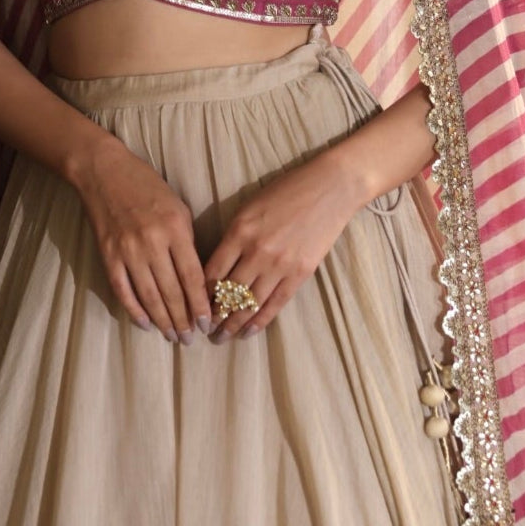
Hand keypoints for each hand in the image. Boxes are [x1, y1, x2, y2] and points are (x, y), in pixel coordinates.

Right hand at [73, 139, 212, 342]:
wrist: (104, 172)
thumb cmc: (147, 186)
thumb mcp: (178, 208)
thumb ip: (187, 242)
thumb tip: (196, 278)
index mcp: (175, 229)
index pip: (192, 277)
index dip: (200, 304)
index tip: (207, 323)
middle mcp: (153, 243)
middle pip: (171, 292)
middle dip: (183, 319)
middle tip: (190, 338)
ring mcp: (128, 250)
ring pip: (149, 296)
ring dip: (162, 320)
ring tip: (173, 336)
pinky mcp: (108, 254)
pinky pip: (123, 289)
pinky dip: (134, 310)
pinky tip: (145, 323)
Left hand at [202, 151, 358, 340]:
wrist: (330, 188)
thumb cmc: (286, 190)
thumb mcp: (249, 207)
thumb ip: (233, 236)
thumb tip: (218, 267)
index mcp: (239, 232)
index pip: (212, 272)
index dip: (201, 294)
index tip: (194, 306)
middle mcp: (256, 251)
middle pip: (228, 293)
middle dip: (214, 315)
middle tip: (204, 330)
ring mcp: (280, 265)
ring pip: (250, 303)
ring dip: (234, 323)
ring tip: (222, 337)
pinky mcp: (300, 273)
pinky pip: (276, 303)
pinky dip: (260, 320)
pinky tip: (248, 331)